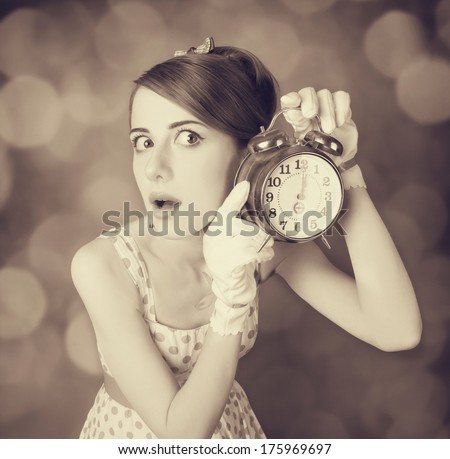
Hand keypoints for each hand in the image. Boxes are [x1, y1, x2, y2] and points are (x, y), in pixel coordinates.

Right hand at [203, 181, 273, 307]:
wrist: (232, 288)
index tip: (245, 186)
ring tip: (266, 250)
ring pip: (248, 241)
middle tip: (267, 241)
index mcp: (213, 232)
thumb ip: (237, 215)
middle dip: (259, 234)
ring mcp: (218, 257)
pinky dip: (262, 255)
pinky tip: (264, 257)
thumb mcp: (234, 238)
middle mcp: (212, 243)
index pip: (223, 212)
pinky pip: (249, 254)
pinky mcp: (228, 269)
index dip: (234, 199)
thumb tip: (244, 185)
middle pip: (241, 227)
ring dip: (263, 246)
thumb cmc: (234, 260)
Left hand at [281, 87, 357, 167]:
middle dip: (309, 102)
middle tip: (311, 114)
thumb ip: (304, 150)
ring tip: (329, 129)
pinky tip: (340, 122)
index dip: (290, 100)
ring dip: (327, 111)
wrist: (340, 157)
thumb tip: (297, 147)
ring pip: (324, 94)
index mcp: (299, 121)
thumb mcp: (310, 155)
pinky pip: (341, 97)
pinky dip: (341, 108)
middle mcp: (311, 110)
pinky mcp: (341, 107)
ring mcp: (327, 107)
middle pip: (307, 92)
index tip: (290, 101)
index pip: (290, 104)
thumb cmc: (322, 154)